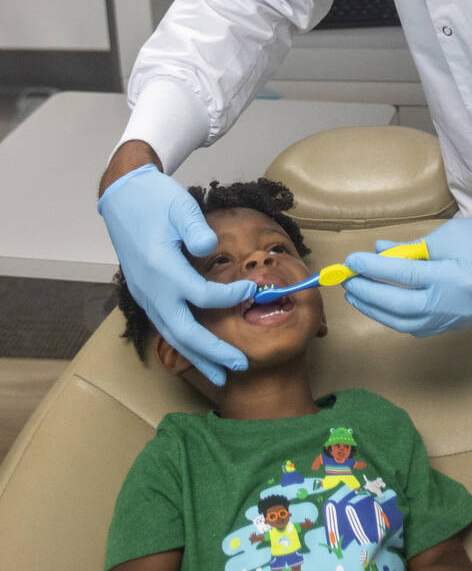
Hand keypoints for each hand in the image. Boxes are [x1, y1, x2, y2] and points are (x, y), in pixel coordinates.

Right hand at [98, 164, 255, 384]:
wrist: (122, 196)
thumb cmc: (154, 199)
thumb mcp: (179, 205)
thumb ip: (195, 229)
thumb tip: (209, 247)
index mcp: (162, 268)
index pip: (200, 295)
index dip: (228, 297)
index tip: (252, 290)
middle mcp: (151, 288)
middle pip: (183, 331)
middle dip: (211, 353)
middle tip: (239, 365)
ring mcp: (144, 293)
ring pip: (171, 334)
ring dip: (196, 356)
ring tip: (220, 373)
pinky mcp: (143, 292)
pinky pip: (164, 325)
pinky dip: (182, 342)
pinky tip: (197, 351)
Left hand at [343, 217, 471, 335]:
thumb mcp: (447, 236)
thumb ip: (411, 248)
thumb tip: (379, 251)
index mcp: (451, 279)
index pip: (401, 276)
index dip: (372, 268)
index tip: (351, 260)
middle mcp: (452, 305)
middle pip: (398, 307)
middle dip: (368, 295)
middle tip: (348, 281)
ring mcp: (455, 319)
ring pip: (406, 324)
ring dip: (378, 311)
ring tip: (358, 295)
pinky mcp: (457, 323)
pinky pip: (420, 327)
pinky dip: (397, 318)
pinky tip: (383, 306)